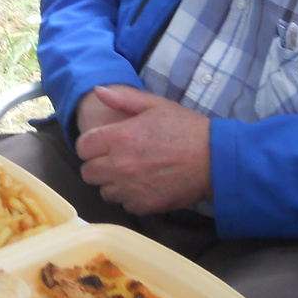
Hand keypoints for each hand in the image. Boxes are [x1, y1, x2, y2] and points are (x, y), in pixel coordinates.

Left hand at [74, 84, 212, 215]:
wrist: (215, 159)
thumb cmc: (185, 128)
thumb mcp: (155, 105)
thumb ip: (123, 98)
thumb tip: (98, 91)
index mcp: (120, 138)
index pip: (83, 147)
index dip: (89, 144)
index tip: (100, 143)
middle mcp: (121, 165)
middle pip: (88, 172)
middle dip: (97, 164)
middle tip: (113, 158)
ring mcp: (132, 188)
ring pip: (104, 191)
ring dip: (111, 182)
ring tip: (128, 172)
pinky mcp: (146, 205)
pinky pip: (124, 205)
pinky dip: (129, 197)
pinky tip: (142, 185)